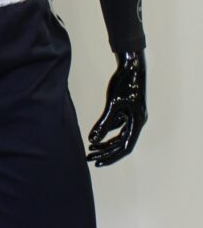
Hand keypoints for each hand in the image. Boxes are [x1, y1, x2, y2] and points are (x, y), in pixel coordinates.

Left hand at [88, 51, 146, 166]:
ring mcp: (134, 117)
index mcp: (137, 122)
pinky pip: (118, 127)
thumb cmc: (124, 83)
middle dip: (105, 152)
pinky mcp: (128, 111)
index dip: (112, 157)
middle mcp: (137, 122)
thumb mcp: (112, 104)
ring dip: (105, 143)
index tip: (98, 162)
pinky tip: (95, 136)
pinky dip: (107, 132)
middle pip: (121, 144)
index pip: (125, 147)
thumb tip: (92, 140)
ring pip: (119, 136)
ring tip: (90, 148)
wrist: (131, 65)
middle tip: (89, 157)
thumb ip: (103, 123)